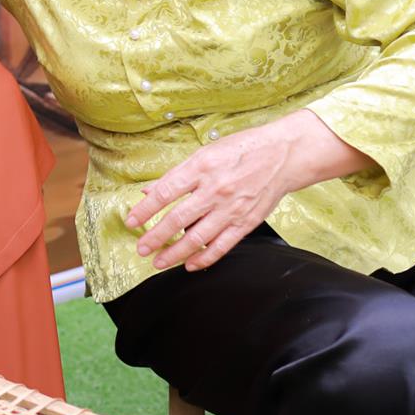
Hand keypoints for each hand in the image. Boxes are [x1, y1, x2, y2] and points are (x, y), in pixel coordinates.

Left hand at [123, 122, 293, 272]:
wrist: (282, 156)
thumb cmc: (243, 150)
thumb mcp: (205, 153)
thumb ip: (177, 175)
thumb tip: (150, 192)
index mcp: (201, 168)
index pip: (164, 193)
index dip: (144, 210)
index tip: (131, 221)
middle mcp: (215, 190)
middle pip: (177, 219)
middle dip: (155, 237)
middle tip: (141, 248)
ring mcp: (231, 209)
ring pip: (197, 237)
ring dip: (175, 253)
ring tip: (159, 261)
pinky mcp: (246, 223)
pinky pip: (222, 246)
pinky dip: (204, 258)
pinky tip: (190, 264)